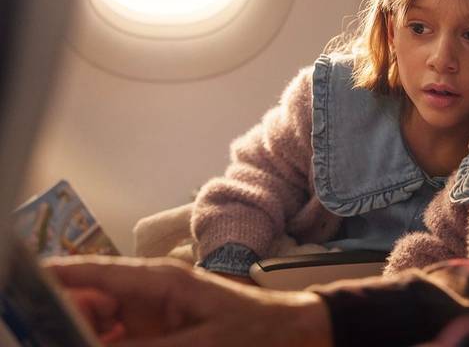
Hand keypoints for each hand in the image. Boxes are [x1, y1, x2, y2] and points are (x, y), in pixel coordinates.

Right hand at [45, 256, 332, 346]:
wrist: (298, 334)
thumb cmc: (260, 331)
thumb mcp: (203, 346)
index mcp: (161, 280)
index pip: (94, 273)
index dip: (56, 280)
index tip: (26, 291)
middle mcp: (151, 294)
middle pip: (90, 303)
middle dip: (70, 320)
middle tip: (55, 337)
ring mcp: (155, 315)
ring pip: (102, 325)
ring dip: (91, 335)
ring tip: (80, 339)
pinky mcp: (163, 334)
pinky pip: (123, 338)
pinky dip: (110, 343)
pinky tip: (104, 346)